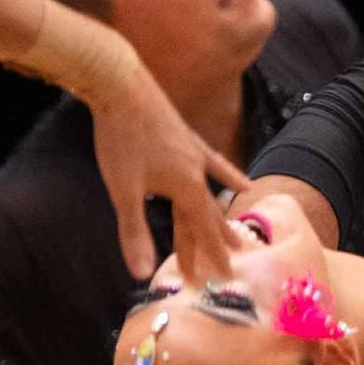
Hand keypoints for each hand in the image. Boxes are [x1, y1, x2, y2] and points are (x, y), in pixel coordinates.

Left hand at [89, 68, 242, 280]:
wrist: (121, 85)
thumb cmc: (120, 138)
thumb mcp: (124, 190)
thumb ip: (135, 231)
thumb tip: (141, 273)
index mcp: (187, 188)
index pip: (203, 231)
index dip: (211, 256)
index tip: (224, 279)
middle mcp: (198, 173)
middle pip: (208, 216)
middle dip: (214, 245)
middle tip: (226, 271)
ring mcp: (195, 155)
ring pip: (212, 194)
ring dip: (220, 219)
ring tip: (238, 238)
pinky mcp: (187, 139)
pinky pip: (214, 164)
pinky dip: (228, 175)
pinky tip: (242, 182)